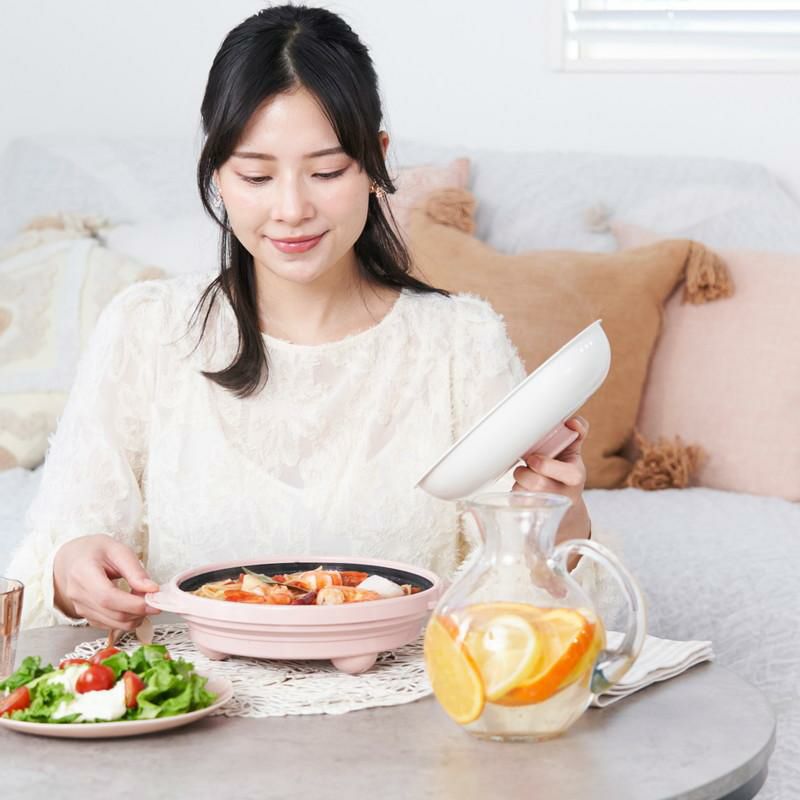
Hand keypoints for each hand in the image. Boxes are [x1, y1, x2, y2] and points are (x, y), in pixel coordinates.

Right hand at [53, 534, 159, 629]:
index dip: (133, 604)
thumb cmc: (95, 551)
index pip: (108, 597)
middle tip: (155, 600)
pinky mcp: (86, 616)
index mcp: (83, 573)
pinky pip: (110, 625)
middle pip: (112, 613)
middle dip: (139, 611)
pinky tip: (133, 606)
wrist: (72, 558)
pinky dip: (127, 620)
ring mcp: (80, 608)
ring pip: (113, 623)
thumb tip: (152, 589)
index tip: (155, 602)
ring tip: (144, 600)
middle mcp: (78, 594)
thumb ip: (135, 570)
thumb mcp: (117, 550)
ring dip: (135, 617)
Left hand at [512, 416, 590, 541]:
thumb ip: (577, 432)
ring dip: (519, 481)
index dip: (547, 466)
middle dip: (526, 472)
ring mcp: (548, 507)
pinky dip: (515, 492)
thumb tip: (573, 422)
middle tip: (527, 464)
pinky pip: (516, 502)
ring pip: (523, 492)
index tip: (534, 459)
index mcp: (575, 476)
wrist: (564, 502)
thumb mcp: (573, 451)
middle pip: (538, 484)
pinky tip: (523, 489)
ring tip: (526, 476)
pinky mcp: (532, 514)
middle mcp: (564, 494)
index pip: (568, 474)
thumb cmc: (564, 470)